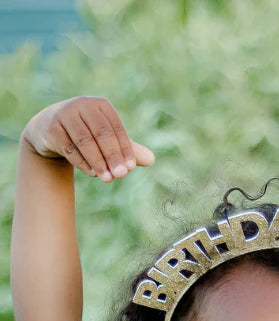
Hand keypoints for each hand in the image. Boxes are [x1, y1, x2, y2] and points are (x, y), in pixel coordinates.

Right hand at [22, 97, 154, 182]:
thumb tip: (152, 160)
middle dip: (113, 156)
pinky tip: (93, 173)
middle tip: (121, 175)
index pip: (116, 129)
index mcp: (101, 105)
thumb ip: (129, 149)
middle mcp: (82, 105)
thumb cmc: (87, 134)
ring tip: (108, 179)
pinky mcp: (51, 129)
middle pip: (102, 134)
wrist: (49, 131)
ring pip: (85, 141)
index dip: (125, 149)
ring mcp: (64, 115)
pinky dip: (83, 162)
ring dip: (98, 162)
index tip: (131, 168)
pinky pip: (69, 148)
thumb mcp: (108, 140)